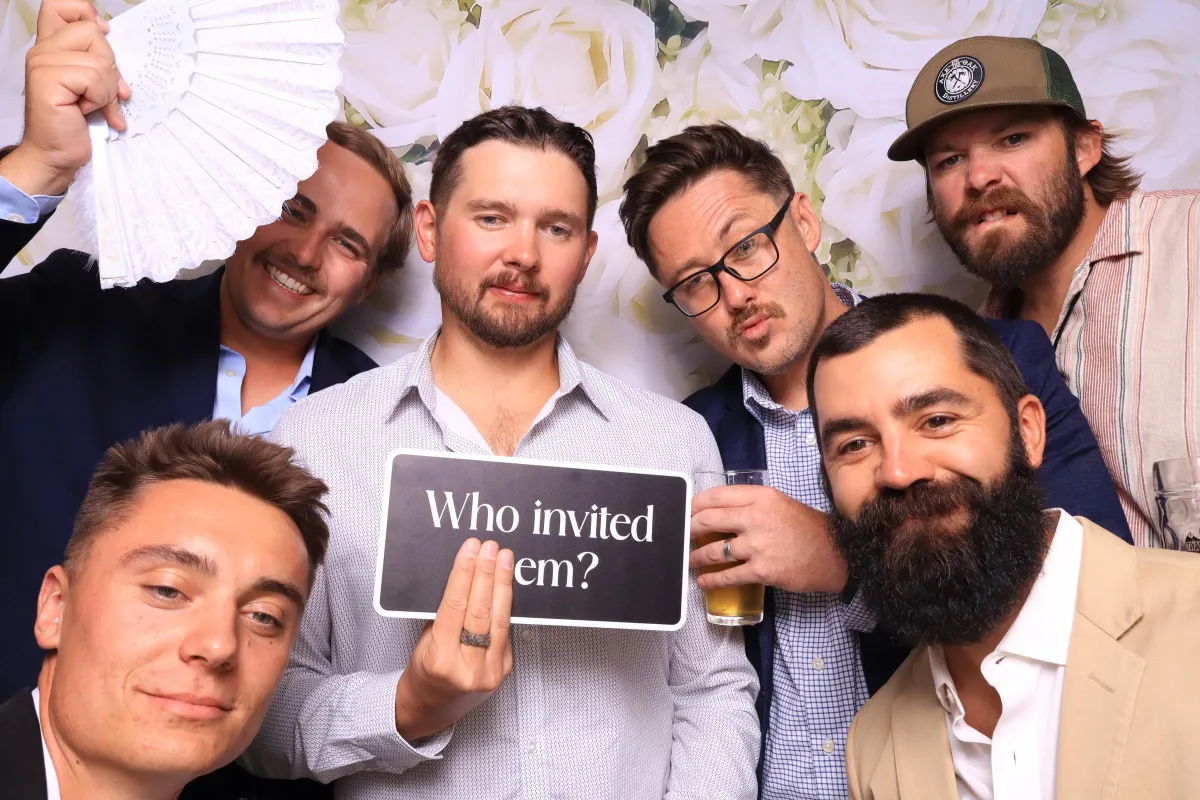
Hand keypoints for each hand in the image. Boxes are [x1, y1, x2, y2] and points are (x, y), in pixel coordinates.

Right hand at [0, 0, 130, 196]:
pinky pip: (94, 78)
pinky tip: (86, 112)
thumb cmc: (75, 124)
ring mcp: (42, 63)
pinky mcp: (47, 79)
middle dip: (110, 66)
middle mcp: (43, 50)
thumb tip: (108, 33)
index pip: (61, 5)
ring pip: (99, 60)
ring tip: (94, 107)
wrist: (58, 156)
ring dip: (106, 90)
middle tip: (103, 93)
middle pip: (92, 31)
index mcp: (52, 47)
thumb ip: (97, 59)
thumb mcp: (93, 85)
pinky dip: (100, 99)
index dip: (86, 13)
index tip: (103, 34)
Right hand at [393, 538, 514, 741]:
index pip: (455, 607)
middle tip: (491, 547)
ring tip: (504, 558)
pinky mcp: (504, 671)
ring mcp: (490, 672)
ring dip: (503, 584)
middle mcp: (468, 668)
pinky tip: (506, 584)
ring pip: (500, 620)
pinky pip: (505, 632)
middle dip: (487, 574)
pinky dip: (505, 606)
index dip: (464, 574)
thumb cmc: (423, 674)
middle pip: (481, 611)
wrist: (431, 710)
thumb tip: (465, 578)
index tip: (470, 549)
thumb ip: (445, 617)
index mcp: (441, 661)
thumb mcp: (424, 645)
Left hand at [689, 485, 847, 594]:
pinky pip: (728, 575)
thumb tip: (719, 511)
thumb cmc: (808, 528)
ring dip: (696, 556)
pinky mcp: (762, 570)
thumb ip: (752, 504)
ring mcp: (758, 545)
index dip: (695, 504)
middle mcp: (757, 517)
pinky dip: (711, 579)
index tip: (686, 511)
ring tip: (690, 560)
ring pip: (714, 550)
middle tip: (682, 535)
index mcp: (761, 497)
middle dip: (689, 529)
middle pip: (709, 520)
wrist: (836, 554)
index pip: (716, 496)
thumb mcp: (780, 504)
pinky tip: (704, 581)